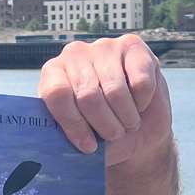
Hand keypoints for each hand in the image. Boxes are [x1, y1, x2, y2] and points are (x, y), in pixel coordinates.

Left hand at [39, 34, 172, 168]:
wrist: (138, 129)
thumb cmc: (103, 134)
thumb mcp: (83, 141)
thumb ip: (69, 140)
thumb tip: (59, 149)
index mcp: (52, 75)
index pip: (57, 94)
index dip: (73, 124)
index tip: (89, 146)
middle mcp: (74, 54)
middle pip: (88, 95)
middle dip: (105, 125)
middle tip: (114, 135)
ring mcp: (103, 47)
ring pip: (115, 90)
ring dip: (126, 117)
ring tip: (127, 124)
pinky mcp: (132, 46)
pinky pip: (140, 82)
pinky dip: (142, 102)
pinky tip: (139, 103)